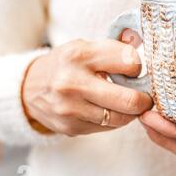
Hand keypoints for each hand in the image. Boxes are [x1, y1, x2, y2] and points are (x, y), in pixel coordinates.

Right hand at [22, 36, 152, 135]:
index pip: (129, 62)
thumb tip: (144, 49)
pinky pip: (108, 128)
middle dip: (145, 99)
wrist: (29, 88)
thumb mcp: (85, 47)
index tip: (135, 70)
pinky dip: (115, 120)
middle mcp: (72, 83)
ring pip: (122, 118)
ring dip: (131, 112)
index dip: (138, 67)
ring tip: (127, 102)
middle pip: (130, 100)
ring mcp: (70, 109)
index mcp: (79, 55)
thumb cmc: (66, 64)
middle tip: (146, 96)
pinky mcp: (71, 128)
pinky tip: (109, 109)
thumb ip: (115, 49)